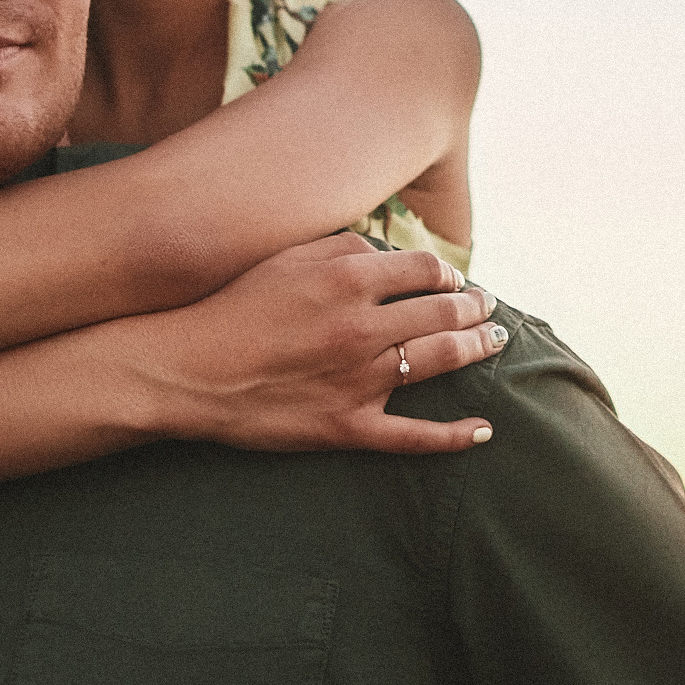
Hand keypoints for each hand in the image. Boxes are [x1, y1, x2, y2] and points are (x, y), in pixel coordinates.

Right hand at [109, 232, 504, 453]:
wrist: (187, 370)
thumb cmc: (232, 307)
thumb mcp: (286, 258)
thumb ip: (343, 248)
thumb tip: (387, 251)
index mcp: (350, 280)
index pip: (427, 270)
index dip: (450, 273)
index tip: (457, 279)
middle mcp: (364, 327)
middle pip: (445, 312)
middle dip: (477, 308)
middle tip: (491, 308)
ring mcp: (359, 380)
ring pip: (440, 362)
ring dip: (478, 349)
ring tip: (498, 342)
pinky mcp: (346, 426)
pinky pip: (412, 436)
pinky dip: (453, 436)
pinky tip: (483, 431)